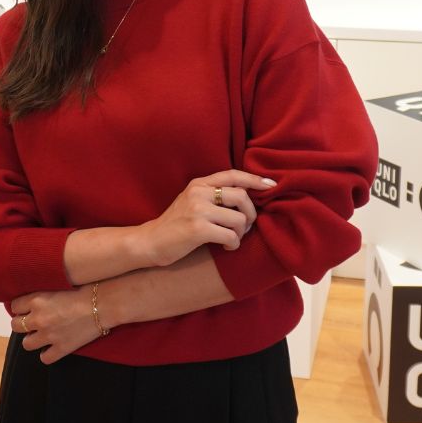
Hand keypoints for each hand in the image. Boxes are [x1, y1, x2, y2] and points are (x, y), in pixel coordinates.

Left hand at [10, 287, 99, 364]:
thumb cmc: (84, 288)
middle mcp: (39, 318)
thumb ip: (43, 292)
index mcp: (37, 299)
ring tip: (41, 334)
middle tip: (32, 321)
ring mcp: (49, 335)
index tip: (26, 307)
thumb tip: (33, 296)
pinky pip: (44, 358)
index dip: (21, 307)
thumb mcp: (59, 284)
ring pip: (27, 344)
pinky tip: (52, 347)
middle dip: (22, 323)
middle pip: (16, 325)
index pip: (15, 306)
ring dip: (32, 339)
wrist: (103, 304)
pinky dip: (46, 354)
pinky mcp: (61, 348)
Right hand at [140, 170, 275, 267]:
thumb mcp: (193, 202)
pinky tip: (226, 248)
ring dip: (241, 233)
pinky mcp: (197, 229)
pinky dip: (233, 244)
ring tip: (232, 239)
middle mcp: (199, 192)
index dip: (255, 180)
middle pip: (242, 196)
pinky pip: (230, 236)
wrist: (150, 242)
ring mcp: (197, 210)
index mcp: (199, 183)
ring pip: (239, 219)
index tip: (271, 186)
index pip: (233, 174)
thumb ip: (214, 195)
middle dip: (251, 214)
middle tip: (245, 227)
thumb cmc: (176, 225)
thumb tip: (247, 197)